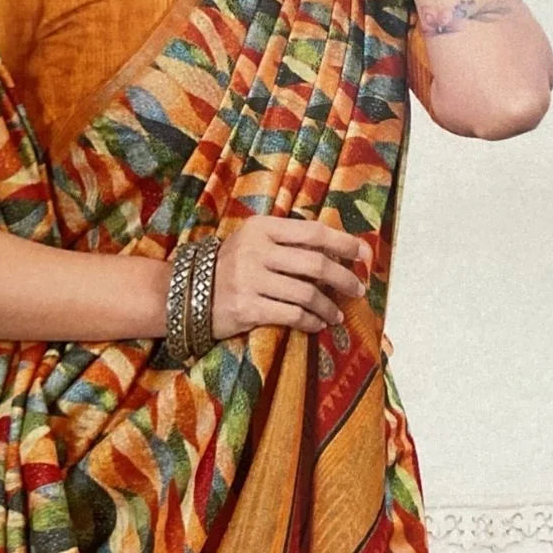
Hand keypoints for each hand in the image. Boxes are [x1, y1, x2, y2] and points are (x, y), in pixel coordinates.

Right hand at [210, 215, 370, 338]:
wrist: (187, 292)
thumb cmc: (230, 266)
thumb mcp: (254, 242)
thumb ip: (288, 242)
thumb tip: (337, 250)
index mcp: (262, 228)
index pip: (312, 232)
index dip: (344, 243)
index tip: (365, 254)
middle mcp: (256, 250)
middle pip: (315, 264)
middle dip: (344, 278)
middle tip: (358, 289)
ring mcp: (250, 280)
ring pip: (306, 293)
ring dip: (328, 306)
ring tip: (336, 313)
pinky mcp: (247, 308)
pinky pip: (291, 316)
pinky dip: (311, 321)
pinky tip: (318, 324)